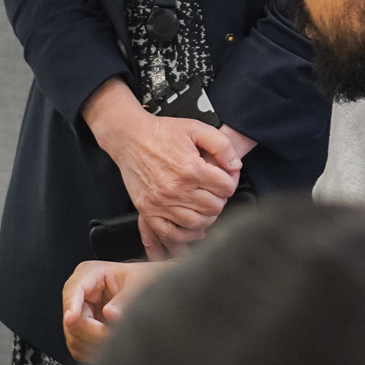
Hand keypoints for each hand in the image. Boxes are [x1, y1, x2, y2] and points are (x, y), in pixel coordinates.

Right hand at [61, 259, 167, 360]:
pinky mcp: (83, 328)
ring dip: (92, 344)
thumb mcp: (139, 284)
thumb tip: (110, 315)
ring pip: (73, 335)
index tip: (72, 320)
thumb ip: (125, 299)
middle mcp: (80, 292)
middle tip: (113, 337)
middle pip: (71, 318)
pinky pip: (77, 345)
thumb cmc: (145, 280)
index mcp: (90, 273)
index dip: (71, 306)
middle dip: (91, 332)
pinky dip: (90, 351)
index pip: (73, 290)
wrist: (151, 289)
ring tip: (116, 343)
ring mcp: (80, 311)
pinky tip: (109, 349)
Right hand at [82, 81, 239, 259]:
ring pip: (197, 223)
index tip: (224, 179)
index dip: (230, 181)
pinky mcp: (147, 210)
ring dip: (207, 217)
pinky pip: (170, 233)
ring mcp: (161, 202)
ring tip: (205, 207)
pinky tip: (192, 229)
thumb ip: (222, 145)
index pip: (226, 188)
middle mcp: (176, 188)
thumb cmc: (160, 133)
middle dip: (219, 199)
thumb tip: (235, 166)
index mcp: (190, 168)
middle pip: (214, 207)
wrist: (129, 137)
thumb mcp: (196, 128)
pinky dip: (185, 236)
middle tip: (214, 191)